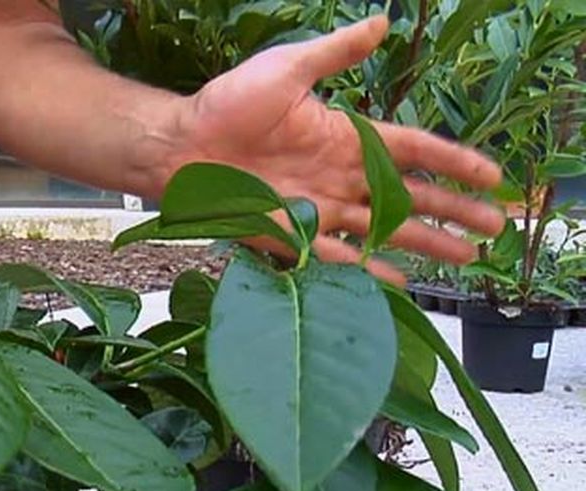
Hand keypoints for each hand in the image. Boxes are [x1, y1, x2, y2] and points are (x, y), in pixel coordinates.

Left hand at [155, 16, 504, 283]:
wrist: (178, 145)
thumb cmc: (226, 104)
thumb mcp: (287, 69)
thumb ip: (334, 52)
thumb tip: (381, 22)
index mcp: (344, 136)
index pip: (412, 151)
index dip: (452, 163)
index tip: (491, 176)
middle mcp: (338, 176)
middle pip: (409, 196)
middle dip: (452, 212)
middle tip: (494, 229)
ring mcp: (317, 207)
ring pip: (383, 229)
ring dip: (424, 242)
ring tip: (465, 258)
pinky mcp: (291, 235)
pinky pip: (336, 257)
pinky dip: (367, 270)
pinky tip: (399, 283)